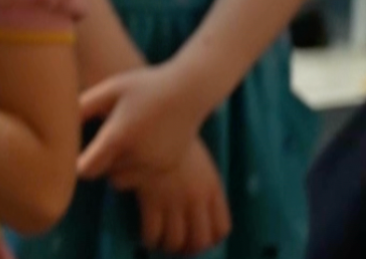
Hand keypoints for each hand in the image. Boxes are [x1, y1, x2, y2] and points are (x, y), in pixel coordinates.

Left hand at [79, 65, 209, 183]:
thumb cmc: (142, 85)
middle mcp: (139, 155)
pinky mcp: (167, 167)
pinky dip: (133, 168)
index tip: (71, 153)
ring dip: (115, 167)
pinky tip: (136, 144)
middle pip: (102, 173)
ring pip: (120, 179)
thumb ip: (82, 106)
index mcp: (120, 136)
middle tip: (98, 137)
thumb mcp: (108, 89)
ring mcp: (155, 164)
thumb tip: (57, 122)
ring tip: (119, 141)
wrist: (188, 91)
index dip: (76, 164)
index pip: (87, 169)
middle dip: (97, 160)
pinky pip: (139, 178)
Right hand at [130, 138, 230, 254]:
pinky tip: (144, 236)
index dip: (210, 240)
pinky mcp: (151, 197)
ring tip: (158, 244)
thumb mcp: (198, 160)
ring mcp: (174, 199)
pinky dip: (149, 239)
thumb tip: (197, 205)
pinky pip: (153, 230)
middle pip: (200, 239)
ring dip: (167, 247)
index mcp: (211, 188)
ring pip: (176, 240)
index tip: (197, 240)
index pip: (221, 228)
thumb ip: (203, 184)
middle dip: (188, 249)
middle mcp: (196, 198)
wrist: (151, 119)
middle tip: (176, 248)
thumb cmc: (170, 135)